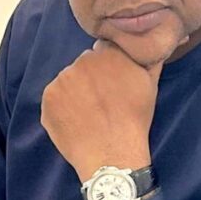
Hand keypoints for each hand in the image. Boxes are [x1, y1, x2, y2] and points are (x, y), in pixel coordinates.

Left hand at [41, 39, 166, 181]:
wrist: (112, 154)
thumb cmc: (134, 120)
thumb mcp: (149, 85)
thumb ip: (149, 59)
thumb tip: (152, 44)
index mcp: (109, 53)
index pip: (102, 50)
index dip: (107, 67)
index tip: (111, 83)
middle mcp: (84, 60)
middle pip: (84, 63)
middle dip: (90, 77)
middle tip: (101, 101)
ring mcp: (63, 78)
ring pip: (68, 79)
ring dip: (75, 91)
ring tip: (88, 113)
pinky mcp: (48, 96)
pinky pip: (54, 97)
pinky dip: (61, 106)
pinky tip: (75, 120)